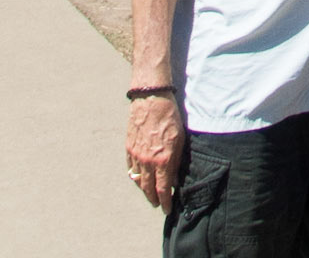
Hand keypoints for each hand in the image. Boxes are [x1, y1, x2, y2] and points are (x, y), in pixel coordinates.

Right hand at [126, 93, 184, 211]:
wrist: (151, 99)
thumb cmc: (170, 117)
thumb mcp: (180, 139)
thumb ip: (177, 161)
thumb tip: (175, 178)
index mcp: (163, 160)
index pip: (162, 189)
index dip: (165, 202)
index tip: (167, 209)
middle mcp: (147, 161)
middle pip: (148, 189)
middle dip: (153, 199)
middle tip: (158, 204)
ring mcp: (136, 155)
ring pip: (138, 180)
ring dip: (144, 189)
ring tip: (149, 192)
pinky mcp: (129, 148)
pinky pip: (131, 168)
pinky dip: (135, 175)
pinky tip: (140, 177)